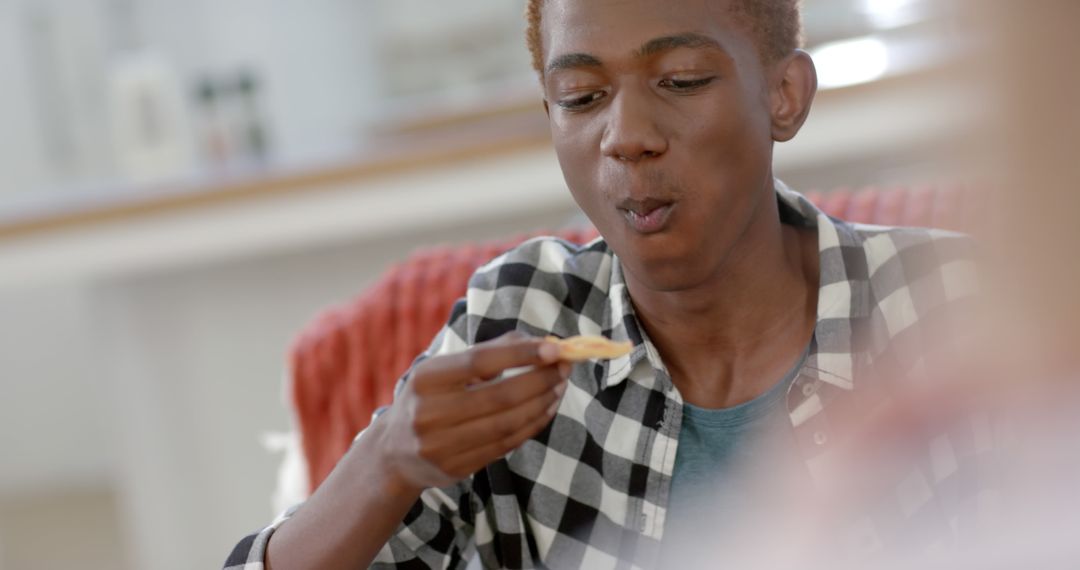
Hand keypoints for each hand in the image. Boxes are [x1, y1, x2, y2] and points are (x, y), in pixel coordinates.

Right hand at [375, 332, 570, 493]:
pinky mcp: (456, 468)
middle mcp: (429, 413)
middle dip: (540, 379)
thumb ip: (489, 352)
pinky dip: (532, 425)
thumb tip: (538, 341)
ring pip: (507, 423)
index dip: (521, 354)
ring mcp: (441, 446)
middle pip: (500, 396)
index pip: (480, 362)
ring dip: (542, 403)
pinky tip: (546, 409)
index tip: (555, 347)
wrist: (394, 451)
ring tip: (560, 386)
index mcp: (426, 379)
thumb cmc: (429, 398)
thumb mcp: (445, 369)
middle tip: (564, 367)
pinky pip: (505, 445)